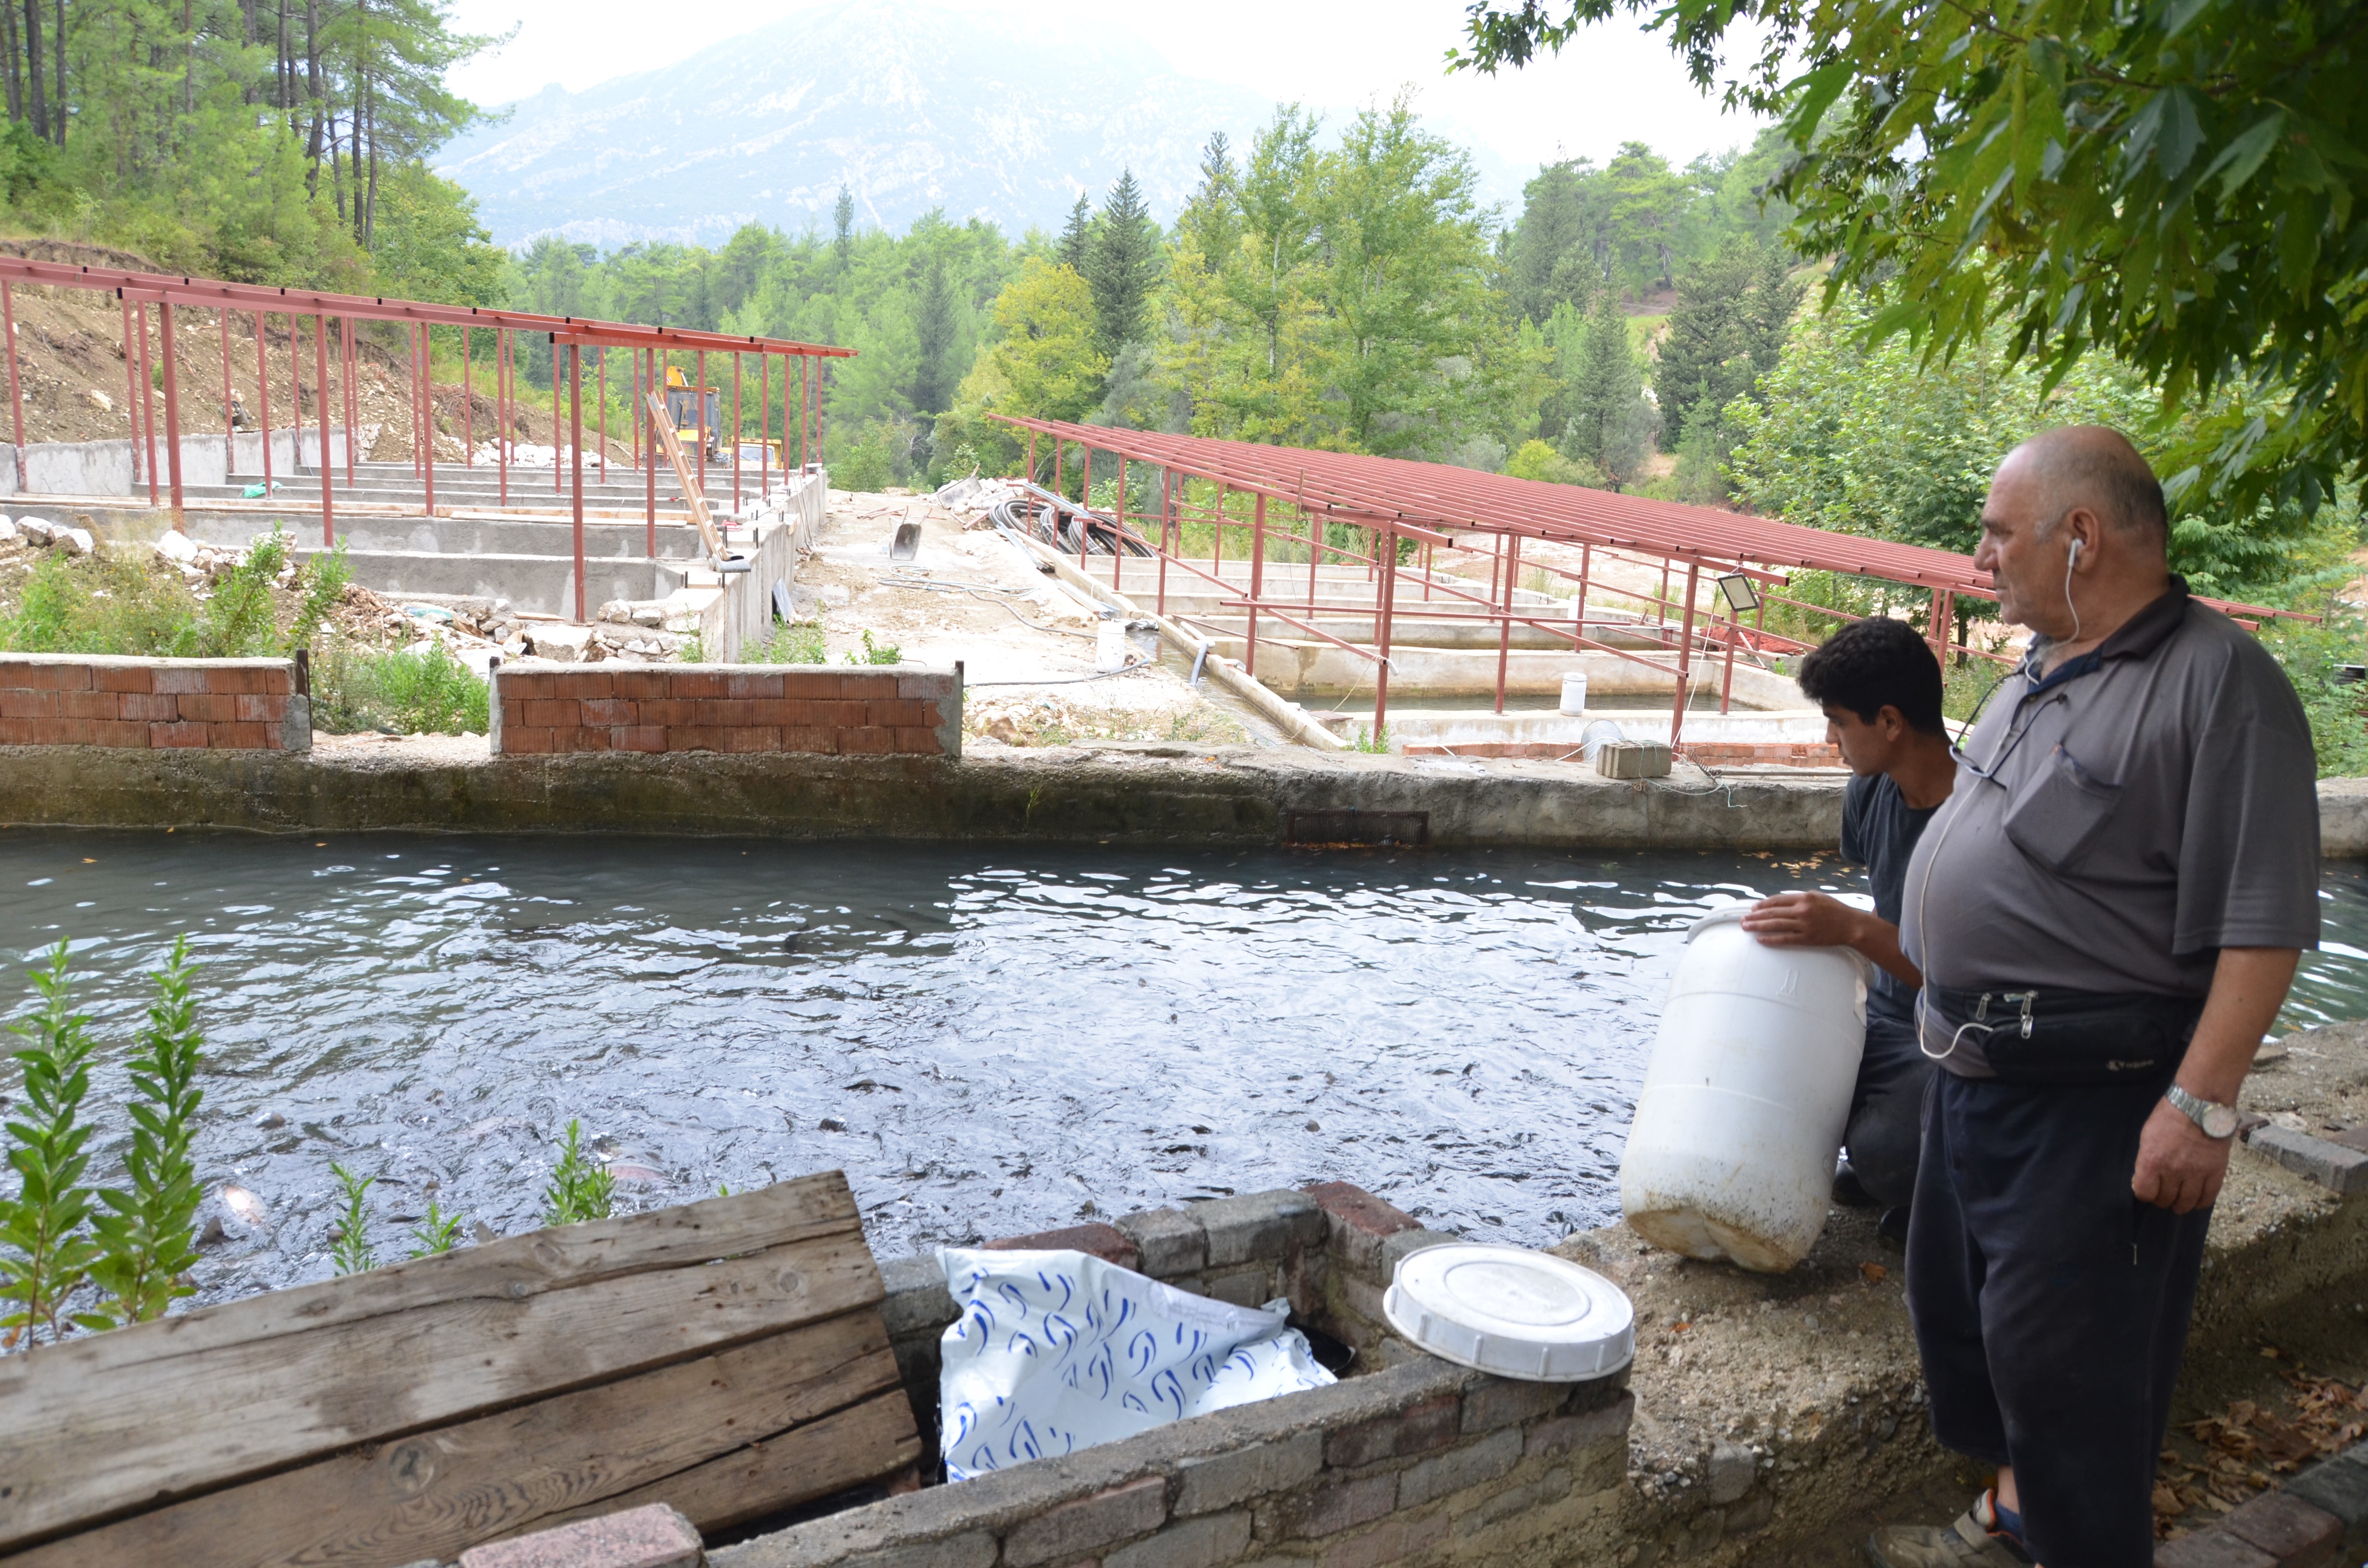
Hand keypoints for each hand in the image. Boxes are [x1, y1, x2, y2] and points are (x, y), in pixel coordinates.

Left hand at [1739, 892, 1865, 949]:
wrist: (1851, 925)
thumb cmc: (1835, 910)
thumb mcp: (1817, 897)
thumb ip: (1800, 898)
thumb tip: (1781, 902)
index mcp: (1804, 898)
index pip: (1777, 901)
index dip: (1763, 905)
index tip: (1753, 908)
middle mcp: (1802, 910)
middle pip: (1772, 913)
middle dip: (1755, 916)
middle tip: (1743, 919)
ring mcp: (1804, 925)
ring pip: (1775, 925)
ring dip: (1758, 927)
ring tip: (1746, 928)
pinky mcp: (1807, 938)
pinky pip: (1785, 939)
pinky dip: (1771, 939)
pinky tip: (1760, 939)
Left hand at [2130, 1097, 2233, 1212]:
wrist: (2200, 1105)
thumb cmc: (2169, 1117)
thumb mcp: (2147, 1136)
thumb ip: (2145, 1160)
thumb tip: (2145, 1178)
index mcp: (2152, 1161)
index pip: (2144, 1193)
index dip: (2145, 1193)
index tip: (2147, 1189)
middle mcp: (2173, 1171)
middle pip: (2165, 1200)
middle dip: (2162, 1199)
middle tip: (2164, 1193)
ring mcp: (2196, 1174)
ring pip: (2187, 1203)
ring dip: (2181, 1204)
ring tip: (2180, 1200)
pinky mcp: (2216, 1173)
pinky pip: (2208, 1198)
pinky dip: (2201, 1202)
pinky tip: (2197, 1199)